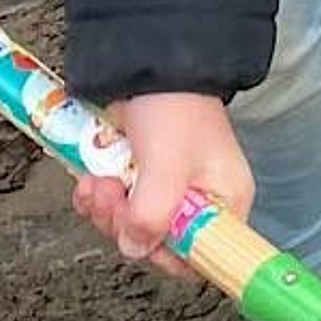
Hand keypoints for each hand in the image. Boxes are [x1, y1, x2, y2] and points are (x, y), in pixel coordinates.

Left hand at [78, 91, 251, 271]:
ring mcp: (168, 191)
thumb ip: (152, 216)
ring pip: (130, 226)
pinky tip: (94, 177)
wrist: (150, 64)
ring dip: (105, 207)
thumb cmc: (176, 106)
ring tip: (99, 179)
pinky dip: (98, 196)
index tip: (143, 233)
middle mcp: (200, 200)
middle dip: (124, 222)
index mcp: (226, 201)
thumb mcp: (167, 165)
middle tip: (112, 196)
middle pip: (157, 243)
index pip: (202, 257)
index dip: (167, 253)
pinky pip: (115, 206)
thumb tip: (134, 246)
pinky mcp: (141, 180)